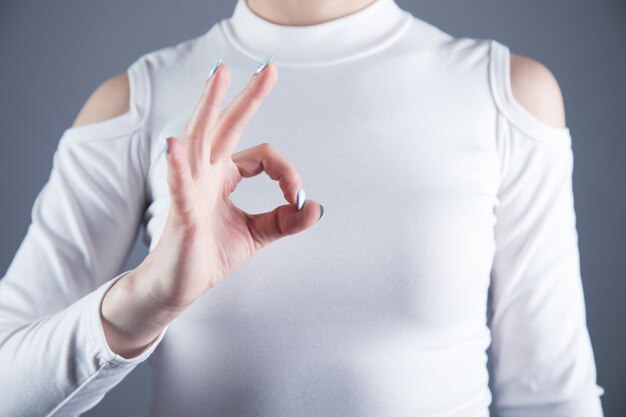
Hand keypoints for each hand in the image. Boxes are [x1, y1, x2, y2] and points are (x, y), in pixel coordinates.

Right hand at [101, 57, 322, 357]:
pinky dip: (176, 164)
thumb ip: (286, 221)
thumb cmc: (208, 256)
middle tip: (267, 67)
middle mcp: (205, 173)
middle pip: (226, 125)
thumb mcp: (257, 235)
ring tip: (218, 75)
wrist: (177, 287)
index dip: (287, 172)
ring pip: (200, 138)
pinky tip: (175, 144)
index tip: (297, 198)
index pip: (263, 156)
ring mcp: (190, 188)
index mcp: (222, 175)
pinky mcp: (181, 212)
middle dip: (247, 96)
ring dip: (210, 106)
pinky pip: (178, 184)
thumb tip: (315, 207)